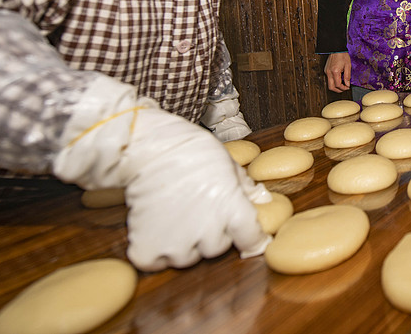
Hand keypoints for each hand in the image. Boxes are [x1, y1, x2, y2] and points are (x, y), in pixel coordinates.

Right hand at [53, 77, 270, 270]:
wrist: (148, 147)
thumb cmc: (189, 150)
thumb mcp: (227, 163)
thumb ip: (246, 187)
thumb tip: (262, 201)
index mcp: (231, 209)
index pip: (251, 239)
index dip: (252, 239)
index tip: (249, 239)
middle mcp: (208, 231)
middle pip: (217, 246)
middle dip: (211, 231)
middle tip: (197, 207)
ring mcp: (176, 244)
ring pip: (189, 256)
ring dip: (184, 242)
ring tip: (174, 213)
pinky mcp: (148, 250)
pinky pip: (157, 262)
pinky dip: (155, 251)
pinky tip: (154, 227)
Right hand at [324, 52, 351, 91]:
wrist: (336, 49)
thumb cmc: (342, 55)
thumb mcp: (348, 66)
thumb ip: (347, 76)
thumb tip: (347, 84)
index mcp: (335, 71)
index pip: (338, 85)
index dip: (343, 88)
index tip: (347, 87)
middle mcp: (329, 72)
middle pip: (331, 87)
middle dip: (338, 90)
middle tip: (344, 89)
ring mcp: (326, 71)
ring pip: (329, 84)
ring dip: (335, 86)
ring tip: (342, 84)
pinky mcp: (326, 70)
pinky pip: (329, 79)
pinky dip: (333, 81)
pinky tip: (338, 78)